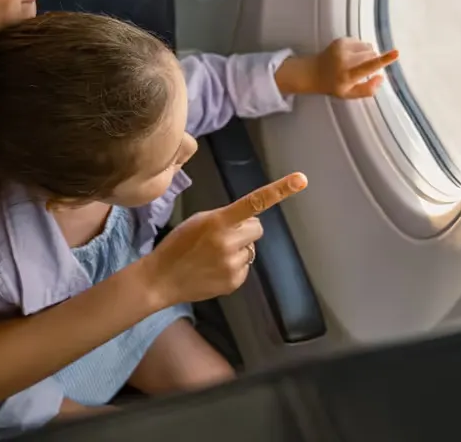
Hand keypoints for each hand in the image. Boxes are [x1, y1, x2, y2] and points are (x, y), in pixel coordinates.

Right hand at [140, 173, 307, 305]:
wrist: (161, 279)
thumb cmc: (178, 245)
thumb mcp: (198, 221)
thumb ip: (225, 218)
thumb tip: (250, 223)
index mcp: (218, 222)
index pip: (254, 202)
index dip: (279, 190)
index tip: (300, 179)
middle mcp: (228, 242)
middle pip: (257, 228)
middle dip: (245, 230)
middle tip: (222, 236)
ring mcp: (232, 265)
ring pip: (251, 249)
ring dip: (238, 250)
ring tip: (212, 256)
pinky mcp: (234, 282)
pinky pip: (245, 268)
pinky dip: (233, 267)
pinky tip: (214, 269)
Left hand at [275, 39, 397, 98]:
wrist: (313, 72)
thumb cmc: (334, 85)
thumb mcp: (349, 95)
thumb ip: (367, 90)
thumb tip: (381, 77)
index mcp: (348, 75)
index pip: (369, 66)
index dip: (385, 60)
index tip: (396, 53)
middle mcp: (345, 60)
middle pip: (372, 55)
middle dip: (373, 61)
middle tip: (362, 70)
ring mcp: (342, 48)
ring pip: (368, 47)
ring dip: (367, 54)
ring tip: (355, 62)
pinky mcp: (341, 40)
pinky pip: (361, 42)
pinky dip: (360, 49)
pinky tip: (350, 56)